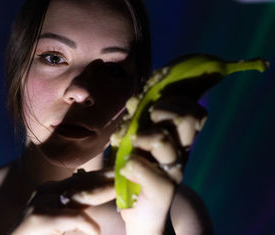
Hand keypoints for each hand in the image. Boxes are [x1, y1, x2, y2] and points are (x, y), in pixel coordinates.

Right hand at [11, 168, 115, 234]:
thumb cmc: (39, 234)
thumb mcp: (60, 218)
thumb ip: (74, 204)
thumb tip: (88, 185)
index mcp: (52, 190)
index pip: (84, 178)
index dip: (104, 174)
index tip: (122, 170)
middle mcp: (46, 191)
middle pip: (83, 182)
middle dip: (107, 178)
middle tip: (126, 172)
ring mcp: (40, 203)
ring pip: (78, 195)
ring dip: (102, 192)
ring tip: (119, 188)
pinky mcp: (38, 218)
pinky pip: (70, 218)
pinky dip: (86, 224)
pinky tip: (96, 232)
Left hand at [119, 96, 206, 233]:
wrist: (144, 218)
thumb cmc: (137, 176)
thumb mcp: (138, 144)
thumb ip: (140, 123)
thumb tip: (134, 100)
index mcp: (180, 141)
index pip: (192, 109)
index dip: (173, 100)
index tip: (152, 109)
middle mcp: (182, 153)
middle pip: (185, 116)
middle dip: (162, 110)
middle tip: (147, 123)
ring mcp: (174, 171)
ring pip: (163, 138)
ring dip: (142, 137)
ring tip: (133, 146)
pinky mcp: (162, 190)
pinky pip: (145, 168)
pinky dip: (132, 164)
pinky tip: (127, 168)